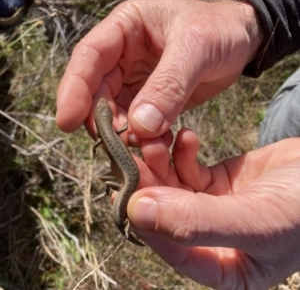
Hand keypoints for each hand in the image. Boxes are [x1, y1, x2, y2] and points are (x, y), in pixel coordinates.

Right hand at [56, 0, 261, 140]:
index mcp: (126, 29)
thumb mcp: (196, 49)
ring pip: (116, 111)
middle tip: (116, 144)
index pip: (88, 57)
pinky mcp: (150, 99)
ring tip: (145, 145)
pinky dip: (143, 137)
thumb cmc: (219, 30)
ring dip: (124, 133)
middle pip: (98, 91)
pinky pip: (137, 122)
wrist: (240, 41)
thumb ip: (168, 86)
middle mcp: (123, 56)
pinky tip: (158, 143)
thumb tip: (140, 126)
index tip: (67, 121)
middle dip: (103, 120)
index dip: (74, 89)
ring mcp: (135, 79)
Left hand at [129, 132, 299, 289]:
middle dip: (149, 182)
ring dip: (160, 162)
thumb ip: (197, 223)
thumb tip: (138, 212)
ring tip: (156, 139)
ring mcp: (210, 207)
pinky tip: (186, 136)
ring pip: (171, 187)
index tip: (127, 190)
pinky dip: (182, 152)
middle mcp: (210, 239)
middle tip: (134, 152)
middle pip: (166, 213)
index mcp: (222, 267)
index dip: (147, 221)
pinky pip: (187, 168)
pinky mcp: (214, 182)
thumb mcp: (256, 221)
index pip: (173, 250)